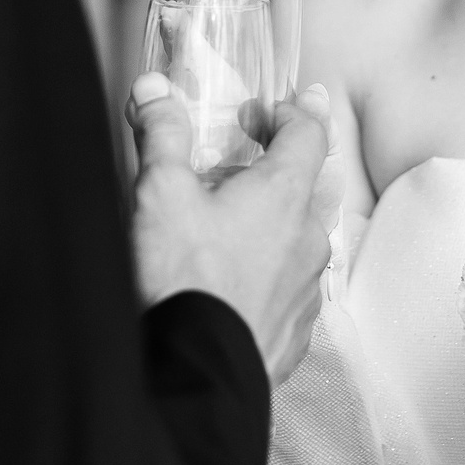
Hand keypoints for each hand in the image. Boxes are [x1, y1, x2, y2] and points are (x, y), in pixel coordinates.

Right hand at [129, 77, 335, 382]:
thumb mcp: (160, 194)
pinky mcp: (296, 332)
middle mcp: (308, 239)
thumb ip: (161, 135)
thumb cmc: (180, 281)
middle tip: (237, 166)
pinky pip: (289, 289)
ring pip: (297, 241)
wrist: (193, 375)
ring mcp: (307, 290)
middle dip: (273, 170)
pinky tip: (231, 285)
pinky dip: (266, 276)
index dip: (292, 111)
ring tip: (224, 231)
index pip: (310, 132)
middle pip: (305, 187)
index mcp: (284, 195)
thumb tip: (154, 89)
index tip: (269, 108)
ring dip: (269, 227)